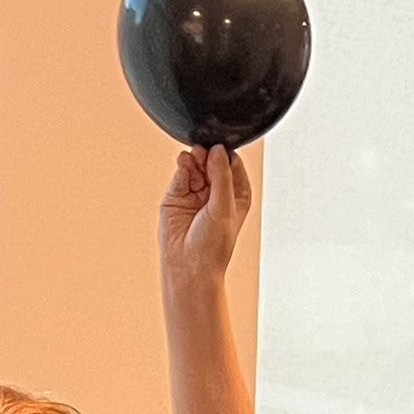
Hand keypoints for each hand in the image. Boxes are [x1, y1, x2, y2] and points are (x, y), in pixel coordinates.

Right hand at [159, 145, 252, 286]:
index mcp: (236, 195)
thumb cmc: (213, 246)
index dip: (226, 154)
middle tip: (203, 152)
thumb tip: (219, 150)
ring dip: (195, 159)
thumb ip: (221, 176)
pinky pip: (180, 175)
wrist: (189, 266)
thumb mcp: (224, 206)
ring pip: (196, 166)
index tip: (220, 148)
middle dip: (208, 155)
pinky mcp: (177, 196)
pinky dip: (182, 167)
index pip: (233, 165)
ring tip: (193, 157)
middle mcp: (216, 193)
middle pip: (213, 162)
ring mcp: (195, 193)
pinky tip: (184, 163)